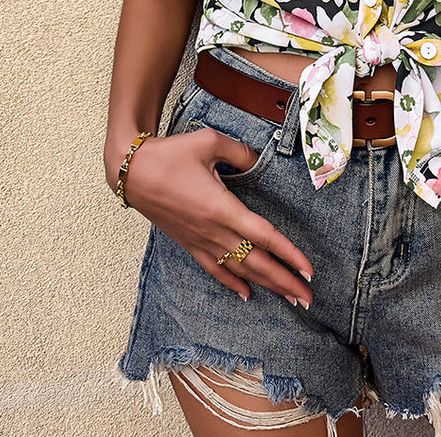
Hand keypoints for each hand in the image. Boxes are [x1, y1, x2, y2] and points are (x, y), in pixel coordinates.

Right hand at [107, 127, 313, 305]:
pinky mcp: (187, 243)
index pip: (264, 237)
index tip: (308, 270)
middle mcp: (212, 231)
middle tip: (308, 299)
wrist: (131, 171)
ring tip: (288, 299)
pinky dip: (232, 283)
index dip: (289, 255)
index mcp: (222, 208)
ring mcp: (199, 240)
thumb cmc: (170, 154)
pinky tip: (247, 294)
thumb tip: (260, 159)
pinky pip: (213, 269)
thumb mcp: (209, 142)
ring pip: (238, 270)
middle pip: (256, 262)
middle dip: (284, 281)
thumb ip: (241, 152)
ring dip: (266, 286)